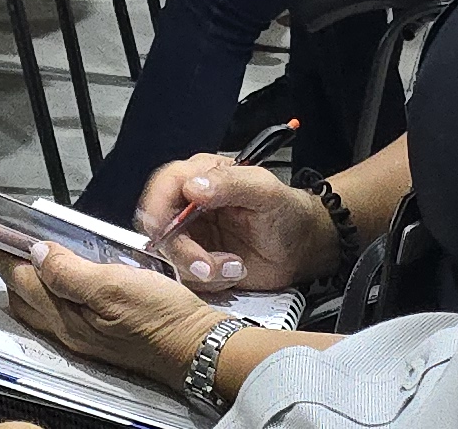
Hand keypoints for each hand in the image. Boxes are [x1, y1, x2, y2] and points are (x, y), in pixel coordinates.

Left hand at [0, 243, 229, 389]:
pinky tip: (58, 278)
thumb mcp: (116, 286)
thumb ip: (71, 273)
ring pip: (37, 306)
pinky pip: (57, 310)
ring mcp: (83, 336)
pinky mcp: (99, 335)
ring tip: (19, 253)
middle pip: (21, 296)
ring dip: (23, 280)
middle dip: (3, 267)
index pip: (19, 279)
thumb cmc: (161, 314)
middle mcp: (68, 330)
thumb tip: (35, 253)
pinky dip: (46, 290)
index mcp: (67, 316)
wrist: (198, 348)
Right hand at [136, 156, 336, 293]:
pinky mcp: (196, 262)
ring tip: (235, 267)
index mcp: (203, 175)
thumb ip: (231, 183)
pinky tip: (232, 273)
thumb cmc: (287, 212)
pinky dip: (208, 282)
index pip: (165, 184)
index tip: (161, 228)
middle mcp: (189, 205)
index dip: (156, 206)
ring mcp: (191, 235)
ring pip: (170, 256)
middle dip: (182, 251)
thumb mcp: (265, 191)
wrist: (300, 248)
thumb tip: (193, 185)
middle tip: (207, 266)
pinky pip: (185, 277)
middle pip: (160, 227)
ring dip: (201, 270)